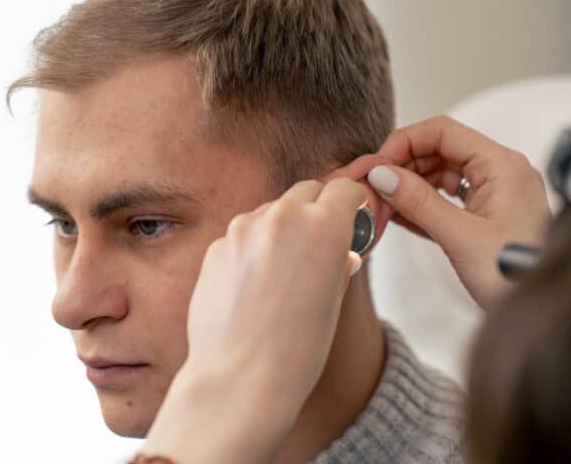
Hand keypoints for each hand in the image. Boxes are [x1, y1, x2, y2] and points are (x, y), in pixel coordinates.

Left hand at [142, 178, 366, 463]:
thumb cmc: (296, 350)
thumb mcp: (335, 299)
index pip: (345, 189)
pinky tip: (255, 285)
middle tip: (321, 244)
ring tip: (284, 273)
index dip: (354, 203)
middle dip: (319, 210)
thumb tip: (341, 248)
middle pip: (308, 191)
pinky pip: (244, 234)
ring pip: (273, 211)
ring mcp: (243, 228)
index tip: (353, 216)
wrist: (239, 380)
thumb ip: (339, 259)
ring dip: (284, 228)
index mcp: (323, 226)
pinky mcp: (217, 245)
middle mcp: (282, 216)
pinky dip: (255, 248)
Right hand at [367, 115, 550, 307]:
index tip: (378, 165)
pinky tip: (399, 215)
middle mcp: (501, 173)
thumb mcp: (461, 239)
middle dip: (404, 165)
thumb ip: (419, 203)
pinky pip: (448, 199)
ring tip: (382, 203)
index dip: (404, 142)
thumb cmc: (519, 279)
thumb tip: (383, 175)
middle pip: (440, 150)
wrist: (545, 313)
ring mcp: (495, 194)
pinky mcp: (487, 217)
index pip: (443, 132)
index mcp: (503, 166)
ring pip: (442, 174)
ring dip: (410, 186)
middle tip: (373, 186)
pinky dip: (423, 205)